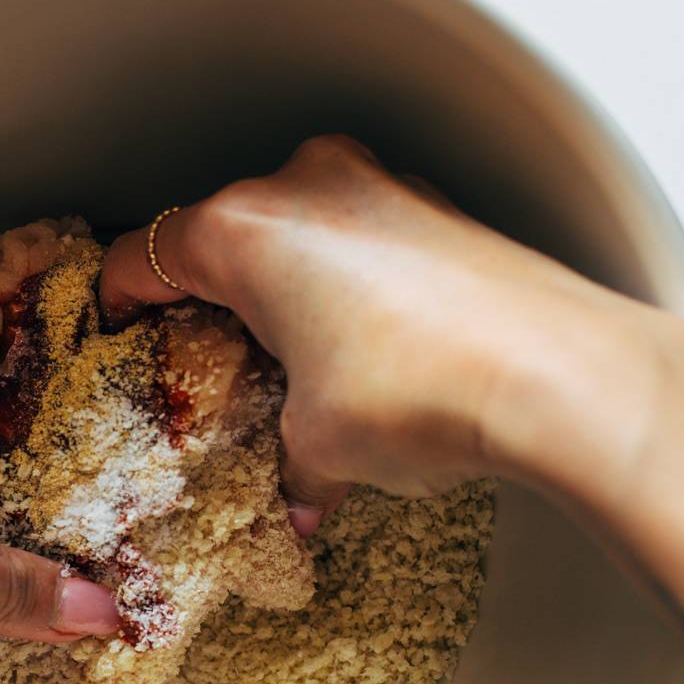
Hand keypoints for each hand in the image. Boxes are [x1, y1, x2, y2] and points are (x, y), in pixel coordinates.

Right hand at [100, 134, 683, 530]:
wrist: (562, 376)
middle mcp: (305, 186)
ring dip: (290, 290)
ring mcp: (379, 186)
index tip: (121, 333)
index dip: (120, 304)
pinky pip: (364, 237)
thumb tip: (302, 497)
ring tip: (304, 366)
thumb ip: (290, 464)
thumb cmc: (423, 392)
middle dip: (216, 304)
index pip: (144, 255)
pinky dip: (353, 283)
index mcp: (244, 231)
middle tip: (218, 368)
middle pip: (224, 238)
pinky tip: (374, 347)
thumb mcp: (320, 444)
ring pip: (300, 232)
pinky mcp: (440, 206)